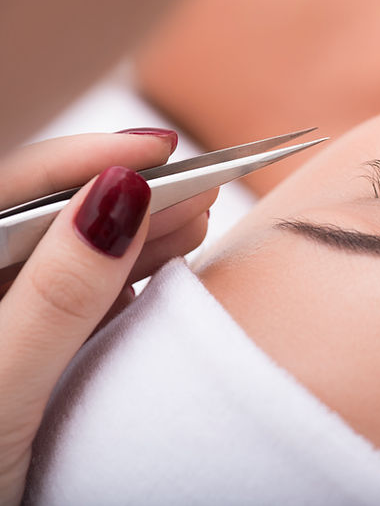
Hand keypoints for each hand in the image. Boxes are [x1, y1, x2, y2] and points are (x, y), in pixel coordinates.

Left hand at [0, 130, 215, 502]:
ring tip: (201, 213)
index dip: (89, 158)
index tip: (160, 148)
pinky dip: (134, 274)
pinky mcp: (34, 343)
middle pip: (57, 215)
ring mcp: (10, 315)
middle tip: (203, 181)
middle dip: (133, 191)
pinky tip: (168, 260)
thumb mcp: (5, 388)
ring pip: (78, 252)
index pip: (17, 192)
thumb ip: (57, 296)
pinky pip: (86, 293)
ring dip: (143, 230)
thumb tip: (120, 193)